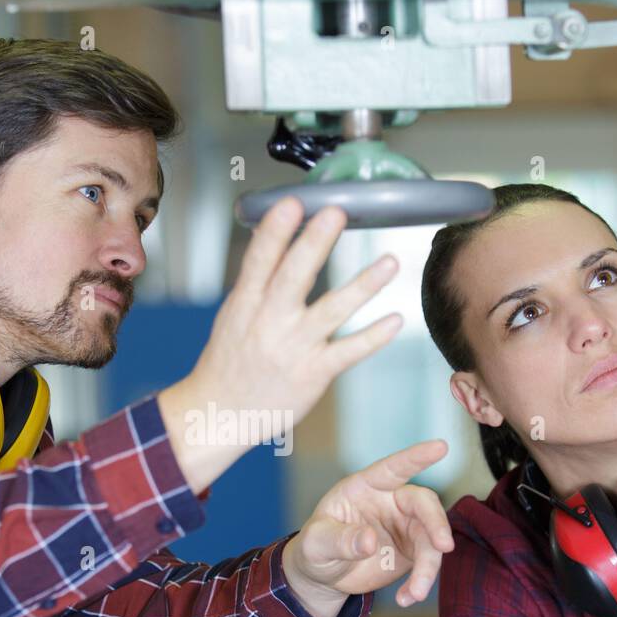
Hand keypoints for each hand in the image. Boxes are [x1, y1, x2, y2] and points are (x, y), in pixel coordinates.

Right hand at [158, 197, 400, 493]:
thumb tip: (272, 232)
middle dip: (315, 243)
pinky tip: (395, 320)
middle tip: (336, 212)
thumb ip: (256, 278)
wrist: (222, 413)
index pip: (259, 261)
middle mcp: (269, 323)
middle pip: (294, 277)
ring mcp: (294, 348)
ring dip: (362, 286)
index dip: (275, 231)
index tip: (291, 203)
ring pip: (331, 311)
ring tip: (389, 262)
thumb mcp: (233, 314)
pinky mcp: (314, 373)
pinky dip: (373, 337)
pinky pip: (348, 352)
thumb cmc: (230, 360)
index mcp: (245, 304)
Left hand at [282, 440, 453, 616]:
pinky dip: (420, 583)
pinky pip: (427, 563)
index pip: (393, 468)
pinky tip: (406, 598)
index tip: (441, 446)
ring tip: (414, 593)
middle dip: (436, 523)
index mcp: (364, 487)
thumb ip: (340, 540)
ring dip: (429, 566)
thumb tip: (369, 540)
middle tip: (443, 547)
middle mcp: (390, 502)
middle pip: (423, 504)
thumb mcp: (316, 544)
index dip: (416, 457)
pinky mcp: (412, 552)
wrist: (323, 575)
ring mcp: (404, 527)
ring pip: (431, 538)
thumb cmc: (315, 547)